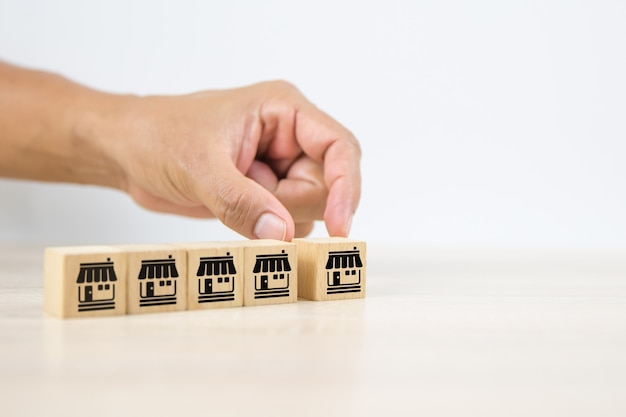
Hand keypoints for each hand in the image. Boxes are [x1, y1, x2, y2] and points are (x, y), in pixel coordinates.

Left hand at [99, 81, 360, 240]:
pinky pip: (287, 221)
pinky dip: (266, 229)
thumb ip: (242, 202)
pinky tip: (233, 211)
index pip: (339, 147)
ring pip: (308, 207)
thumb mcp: (199, 168)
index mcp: (283, 110)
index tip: (339, 227)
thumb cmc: (157, 137)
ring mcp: (279, 165)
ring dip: (275, 217)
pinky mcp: (267, 191)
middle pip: (325, 185)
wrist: (127, 153)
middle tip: (248, 200)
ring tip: (232, 198)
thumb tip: (283, 233)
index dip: (346, 187)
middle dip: (290, 205)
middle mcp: (289, 136)